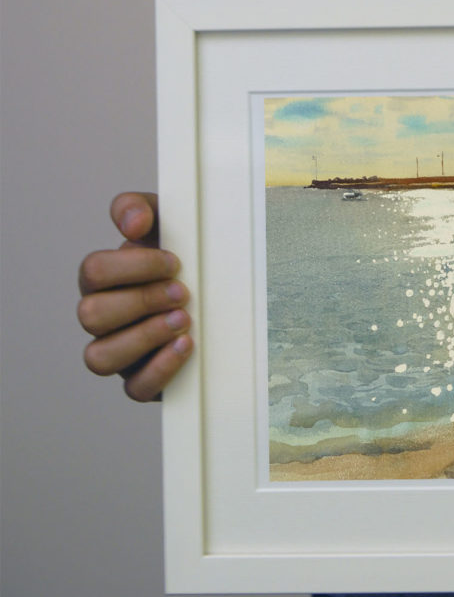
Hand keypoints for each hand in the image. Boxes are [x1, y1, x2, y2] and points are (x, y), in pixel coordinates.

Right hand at [77, 193, 192, 401]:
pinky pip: (134, 389)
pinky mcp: (143, 380)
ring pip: (99, 358)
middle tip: (183, 292)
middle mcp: (103, 318)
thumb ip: (140, 208)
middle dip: (141, 301)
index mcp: (104, 279)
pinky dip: (160, 369)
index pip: (93, 271)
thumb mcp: (167, 221)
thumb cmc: (186, 255)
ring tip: (185, 321)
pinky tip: (187, 347)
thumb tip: (133, 222)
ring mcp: (120, 352)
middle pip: (90, 315)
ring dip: (144, 337)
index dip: (134, 266)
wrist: (220, 290)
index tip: (174, 262)